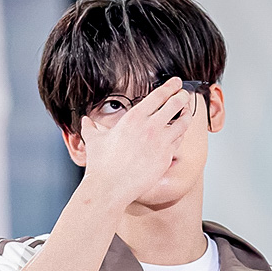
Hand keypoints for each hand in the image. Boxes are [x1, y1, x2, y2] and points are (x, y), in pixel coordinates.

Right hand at [77, 76, 192, 206]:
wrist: (109, 188)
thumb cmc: (101, 166)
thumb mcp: (93, 141)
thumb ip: (91, 128)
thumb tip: (85, 121)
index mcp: (134, 118)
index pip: (159, 95)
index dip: (171, 86)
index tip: (176, 82)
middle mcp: (150, 127)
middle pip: (176, 104)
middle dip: (183, 95)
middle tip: (185, 93)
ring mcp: (161, 143)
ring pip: (183, 123)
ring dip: (186, 114)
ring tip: (187, 111)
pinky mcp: (166, 158)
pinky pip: (178, 142)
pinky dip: (180, 135)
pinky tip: (178, 133)